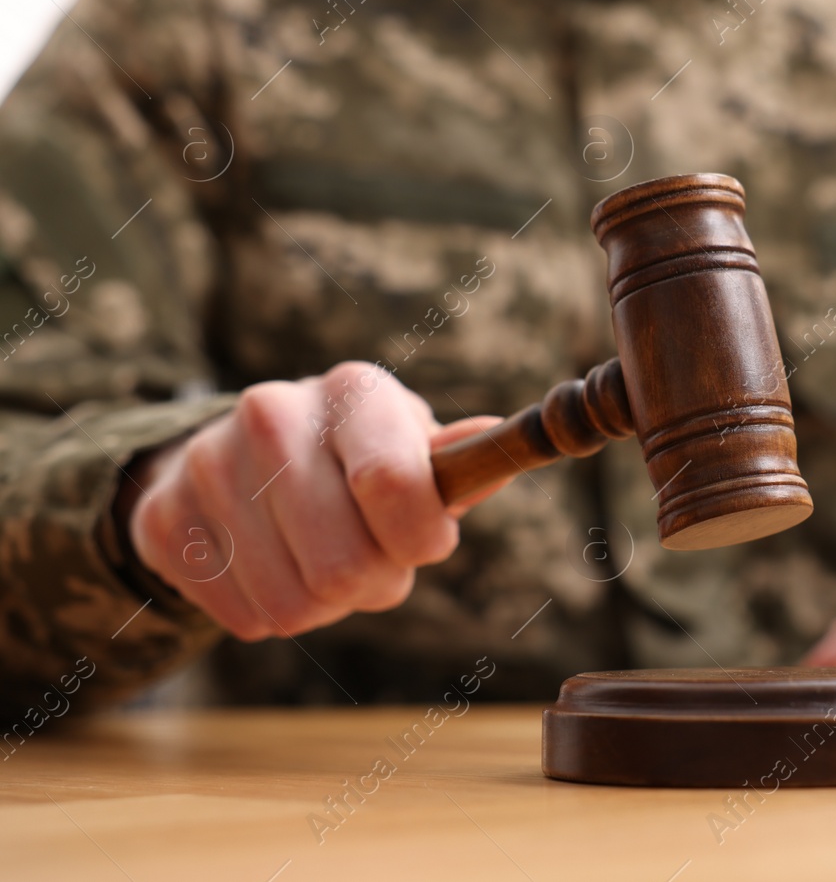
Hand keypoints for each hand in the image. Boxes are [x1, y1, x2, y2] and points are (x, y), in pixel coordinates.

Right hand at [127, 361, 505, 639]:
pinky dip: (270, 612)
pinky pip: (244, 617)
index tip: (427, 542)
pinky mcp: (163, 518)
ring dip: (325, 605)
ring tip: (321, 561)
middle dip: (376, 584)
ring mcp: (208, 465)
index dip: (421, 537)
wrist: (241, 454)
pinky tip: (272, 566)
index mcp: (352, 392)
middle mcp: (273, 414)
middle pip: (345, 567)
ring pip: (295, 605)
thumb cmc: (357, 456)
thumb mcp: (411, 448)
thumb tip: (499, 442)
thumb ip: (457, 464)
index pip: (393, 484)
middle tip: (374, 562)